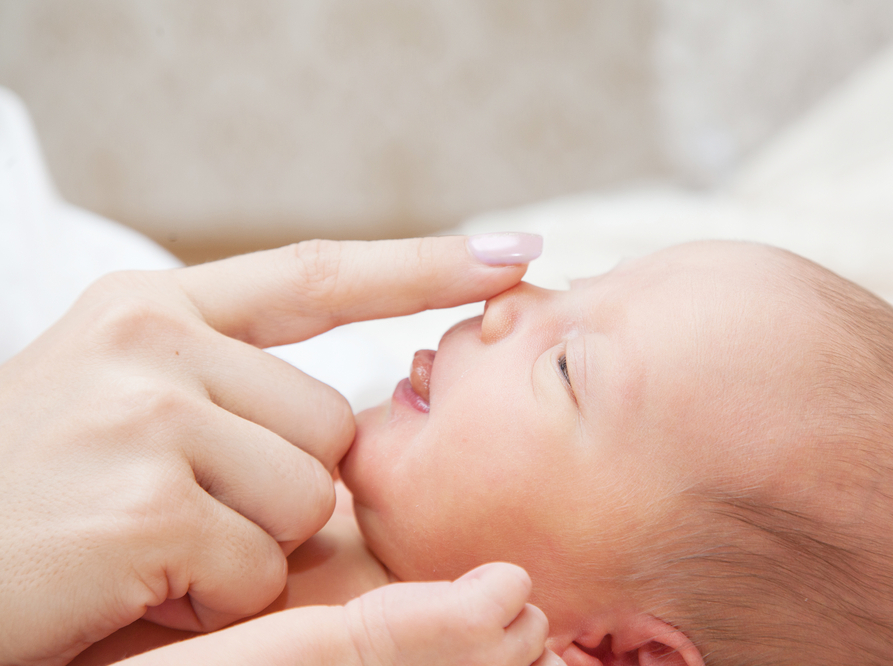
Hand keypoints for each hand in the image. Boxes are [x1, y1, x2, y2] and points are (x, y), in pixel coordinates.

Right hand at [0, 235, 536, 664]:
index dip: (423, 266)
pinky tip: (129, 581)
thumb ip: (228, 387)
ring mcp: (146, 414)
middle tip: (177, 508)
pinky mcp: (144, 502)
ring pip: (308, 497)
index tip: (510, 257)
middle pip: (331, 425)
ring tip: (146, 544)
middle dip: (283, 489)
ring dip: (247, 547)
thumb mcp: (119, 402)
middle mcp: (152, 341)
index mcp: (153, 307)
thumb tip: (359, 417)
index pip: (317, 275)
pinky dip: (209, 595)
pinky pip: (257, 565)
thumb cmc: (30, 489)